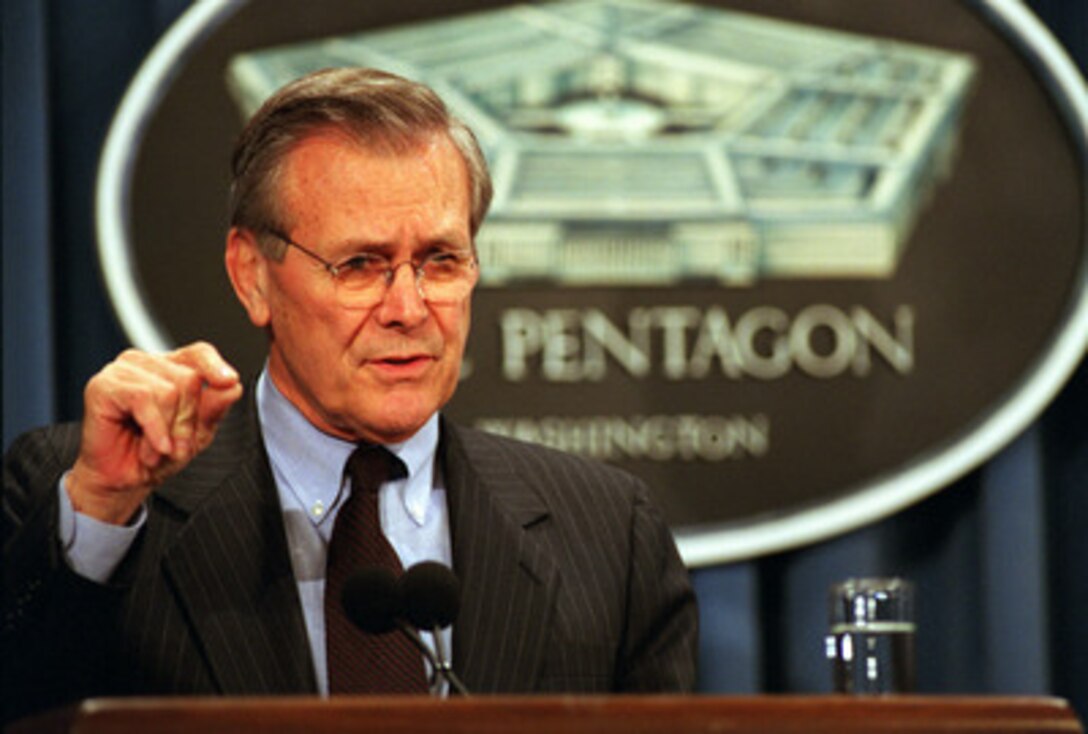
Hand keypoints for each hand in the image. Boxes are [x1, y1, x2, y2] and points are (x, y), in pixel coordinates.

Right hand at [66, 342, 243, 523]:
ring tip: (158, 449)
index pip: (199, 353)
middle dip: (187, 420)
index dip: (214, 366)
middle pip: (188, 379)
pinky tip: (153, 449)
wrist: (124, 481)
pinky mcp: (103, 385)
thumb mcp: (197, 433)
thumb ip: (214, 408)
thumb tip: (233, 388)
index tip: (229, 381)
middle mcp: (147, 363)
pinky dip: (154, 429)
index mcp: (171, 368)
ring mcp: (123, 371)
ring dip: (168, 430)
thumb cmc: (157, 454)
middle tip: (175, 445)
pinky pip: (143, 399)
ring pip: (169, 391)